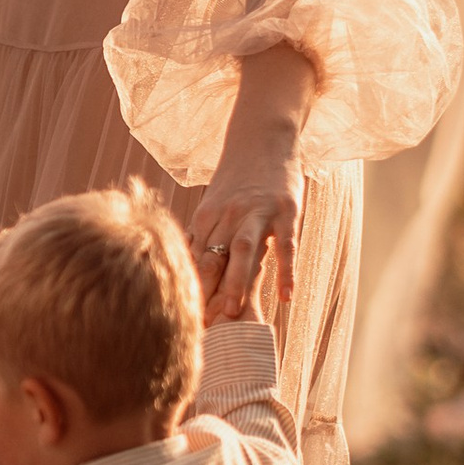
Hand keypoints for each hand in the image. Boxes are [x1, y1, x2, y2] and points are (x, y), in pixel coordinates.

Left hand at [190, 44, 314, 325]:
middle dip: (205, 293)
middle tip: (199, 328)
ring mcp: (257, 212)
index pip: (192, 261)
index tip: (176, 319)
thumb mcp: (213, 208)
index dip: (185, 290)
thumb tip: (180, 274)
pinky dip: (286, 270)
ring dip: (238, 281)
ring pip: (243, 250)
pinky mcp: (285, 209)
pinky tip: (287, 296)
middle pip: (213, 259)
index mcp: (205, 219)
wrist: (263, 136)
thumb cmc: (237, 179)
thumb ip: (201, 240)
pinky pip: (286, 244)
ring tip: (236, 313)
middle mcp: (227, 216)